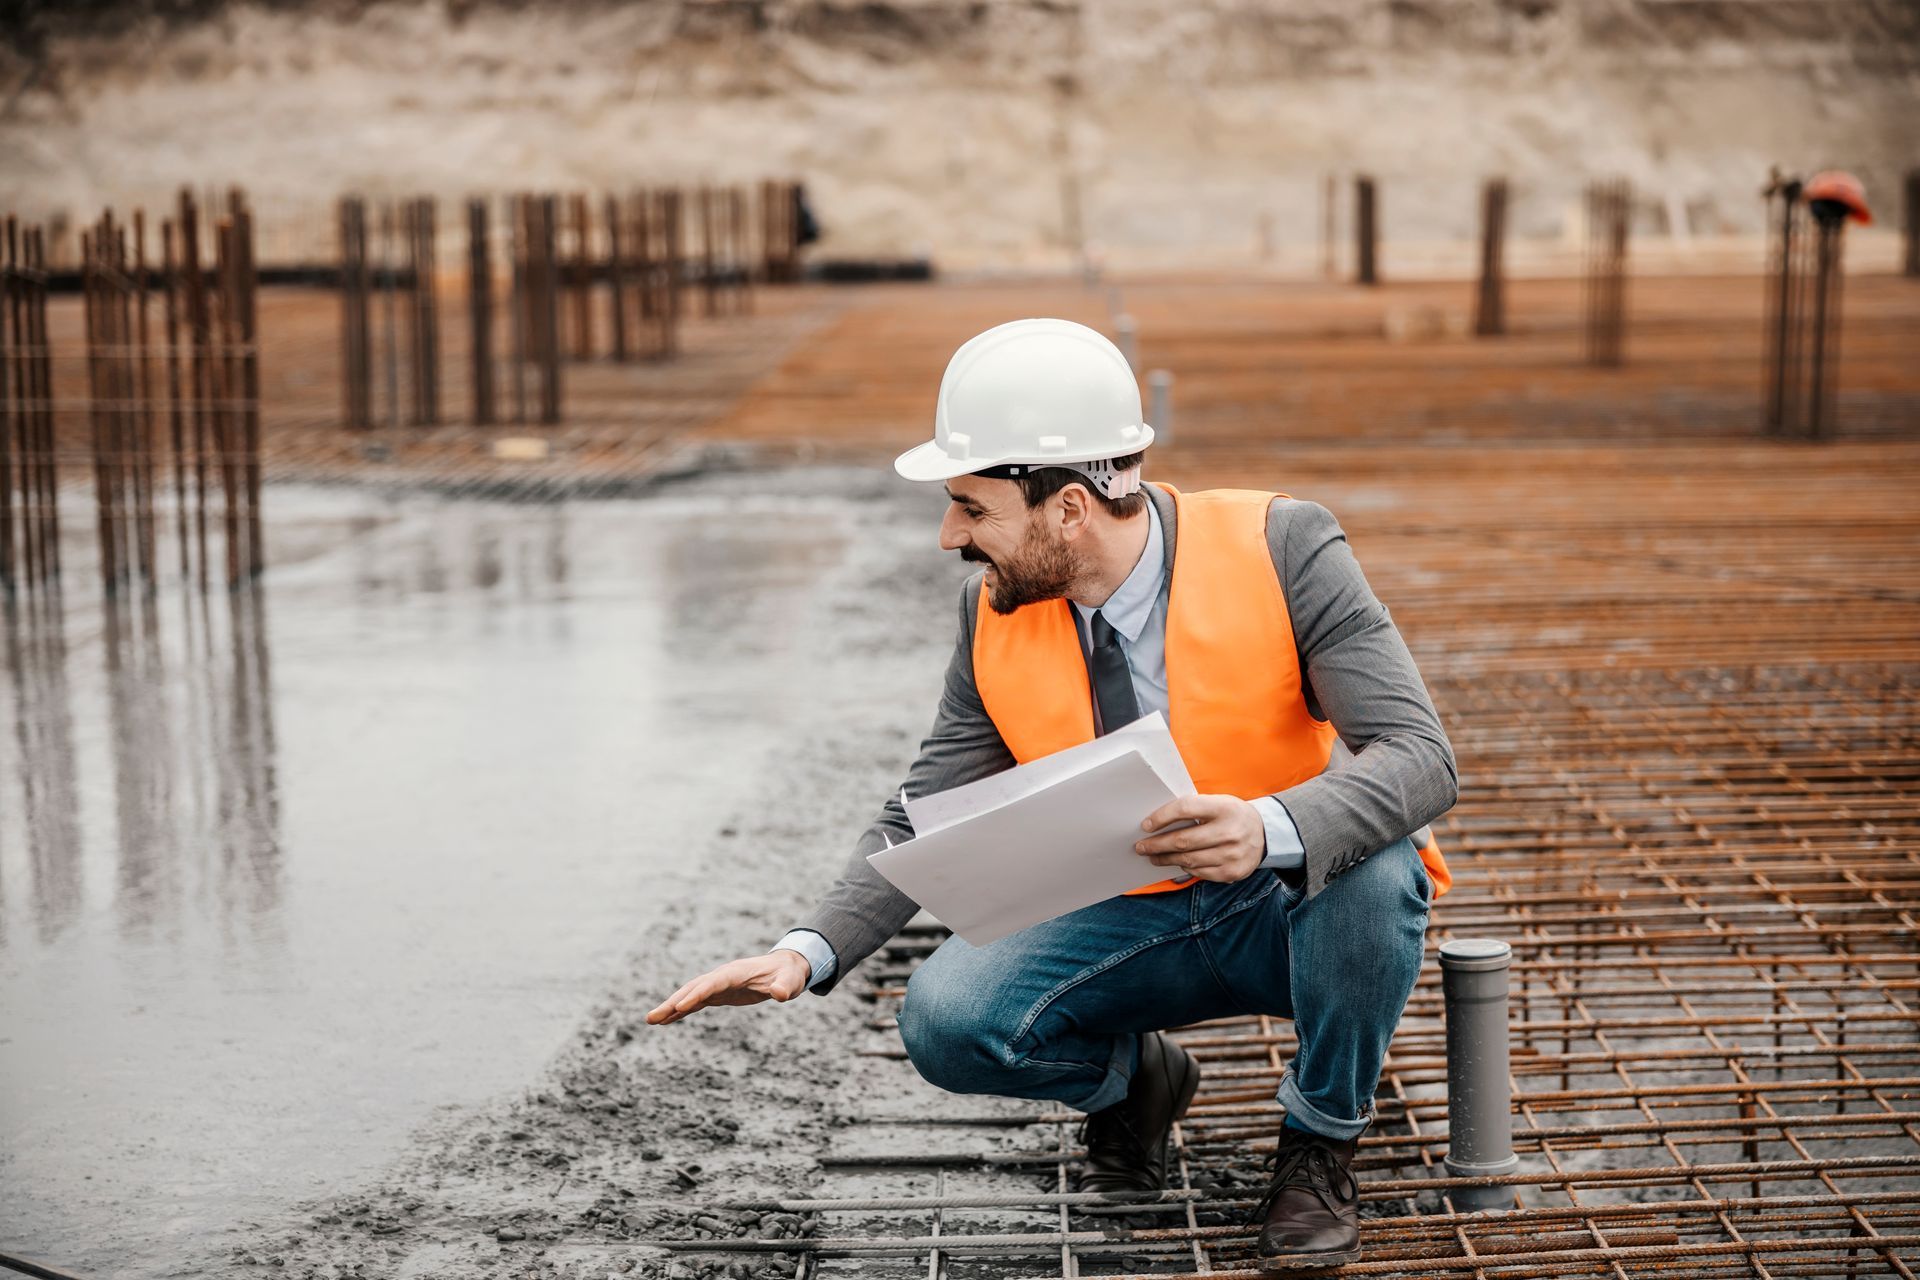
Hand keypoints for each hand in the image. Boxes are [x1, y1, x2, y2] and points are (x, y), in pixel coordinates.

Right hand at [645, 951, 811, 1025]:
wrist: (785, 968)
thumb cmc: (788, 974)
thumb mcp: (790, 981)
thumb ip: (785, 987)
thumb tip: (782, 995)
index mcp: (736, 972)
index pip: (712, 984)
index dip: (697, 994)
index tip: (680, 1007)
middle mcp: (722, 977)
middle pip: (693, 989)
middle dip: (673, 1002)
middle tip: (652, 1018)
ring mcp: (718, 985)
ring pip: (689, 995)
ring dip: (671, 1007)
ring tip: (651, 1021)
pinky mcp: (719, 994)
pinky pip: (696, 1003)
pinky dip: (681, 1011)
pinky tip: (667, 1021)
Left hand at [1135, 794, 1266, 883]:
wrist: (1265, 833)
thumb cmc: (1231, 815)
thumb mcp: (1218, 802)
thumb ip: (1193, 809)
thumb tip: (1157, 822)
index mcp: (1224, 807)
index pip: (1185, 809)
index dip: (1162, 817)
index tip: (1146, 825)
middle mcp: (1230, 832)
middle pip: (1183, 840)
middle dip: (1156, 845)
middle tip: (1141, 847)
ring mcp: (1232, 855)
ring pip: (1188, 860)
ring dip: (1166, 859)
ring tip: (1153, 856)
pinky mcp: (1232, 872)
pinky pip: (1199, 872)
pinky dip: (1184, 867)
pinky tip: (1176, 862)